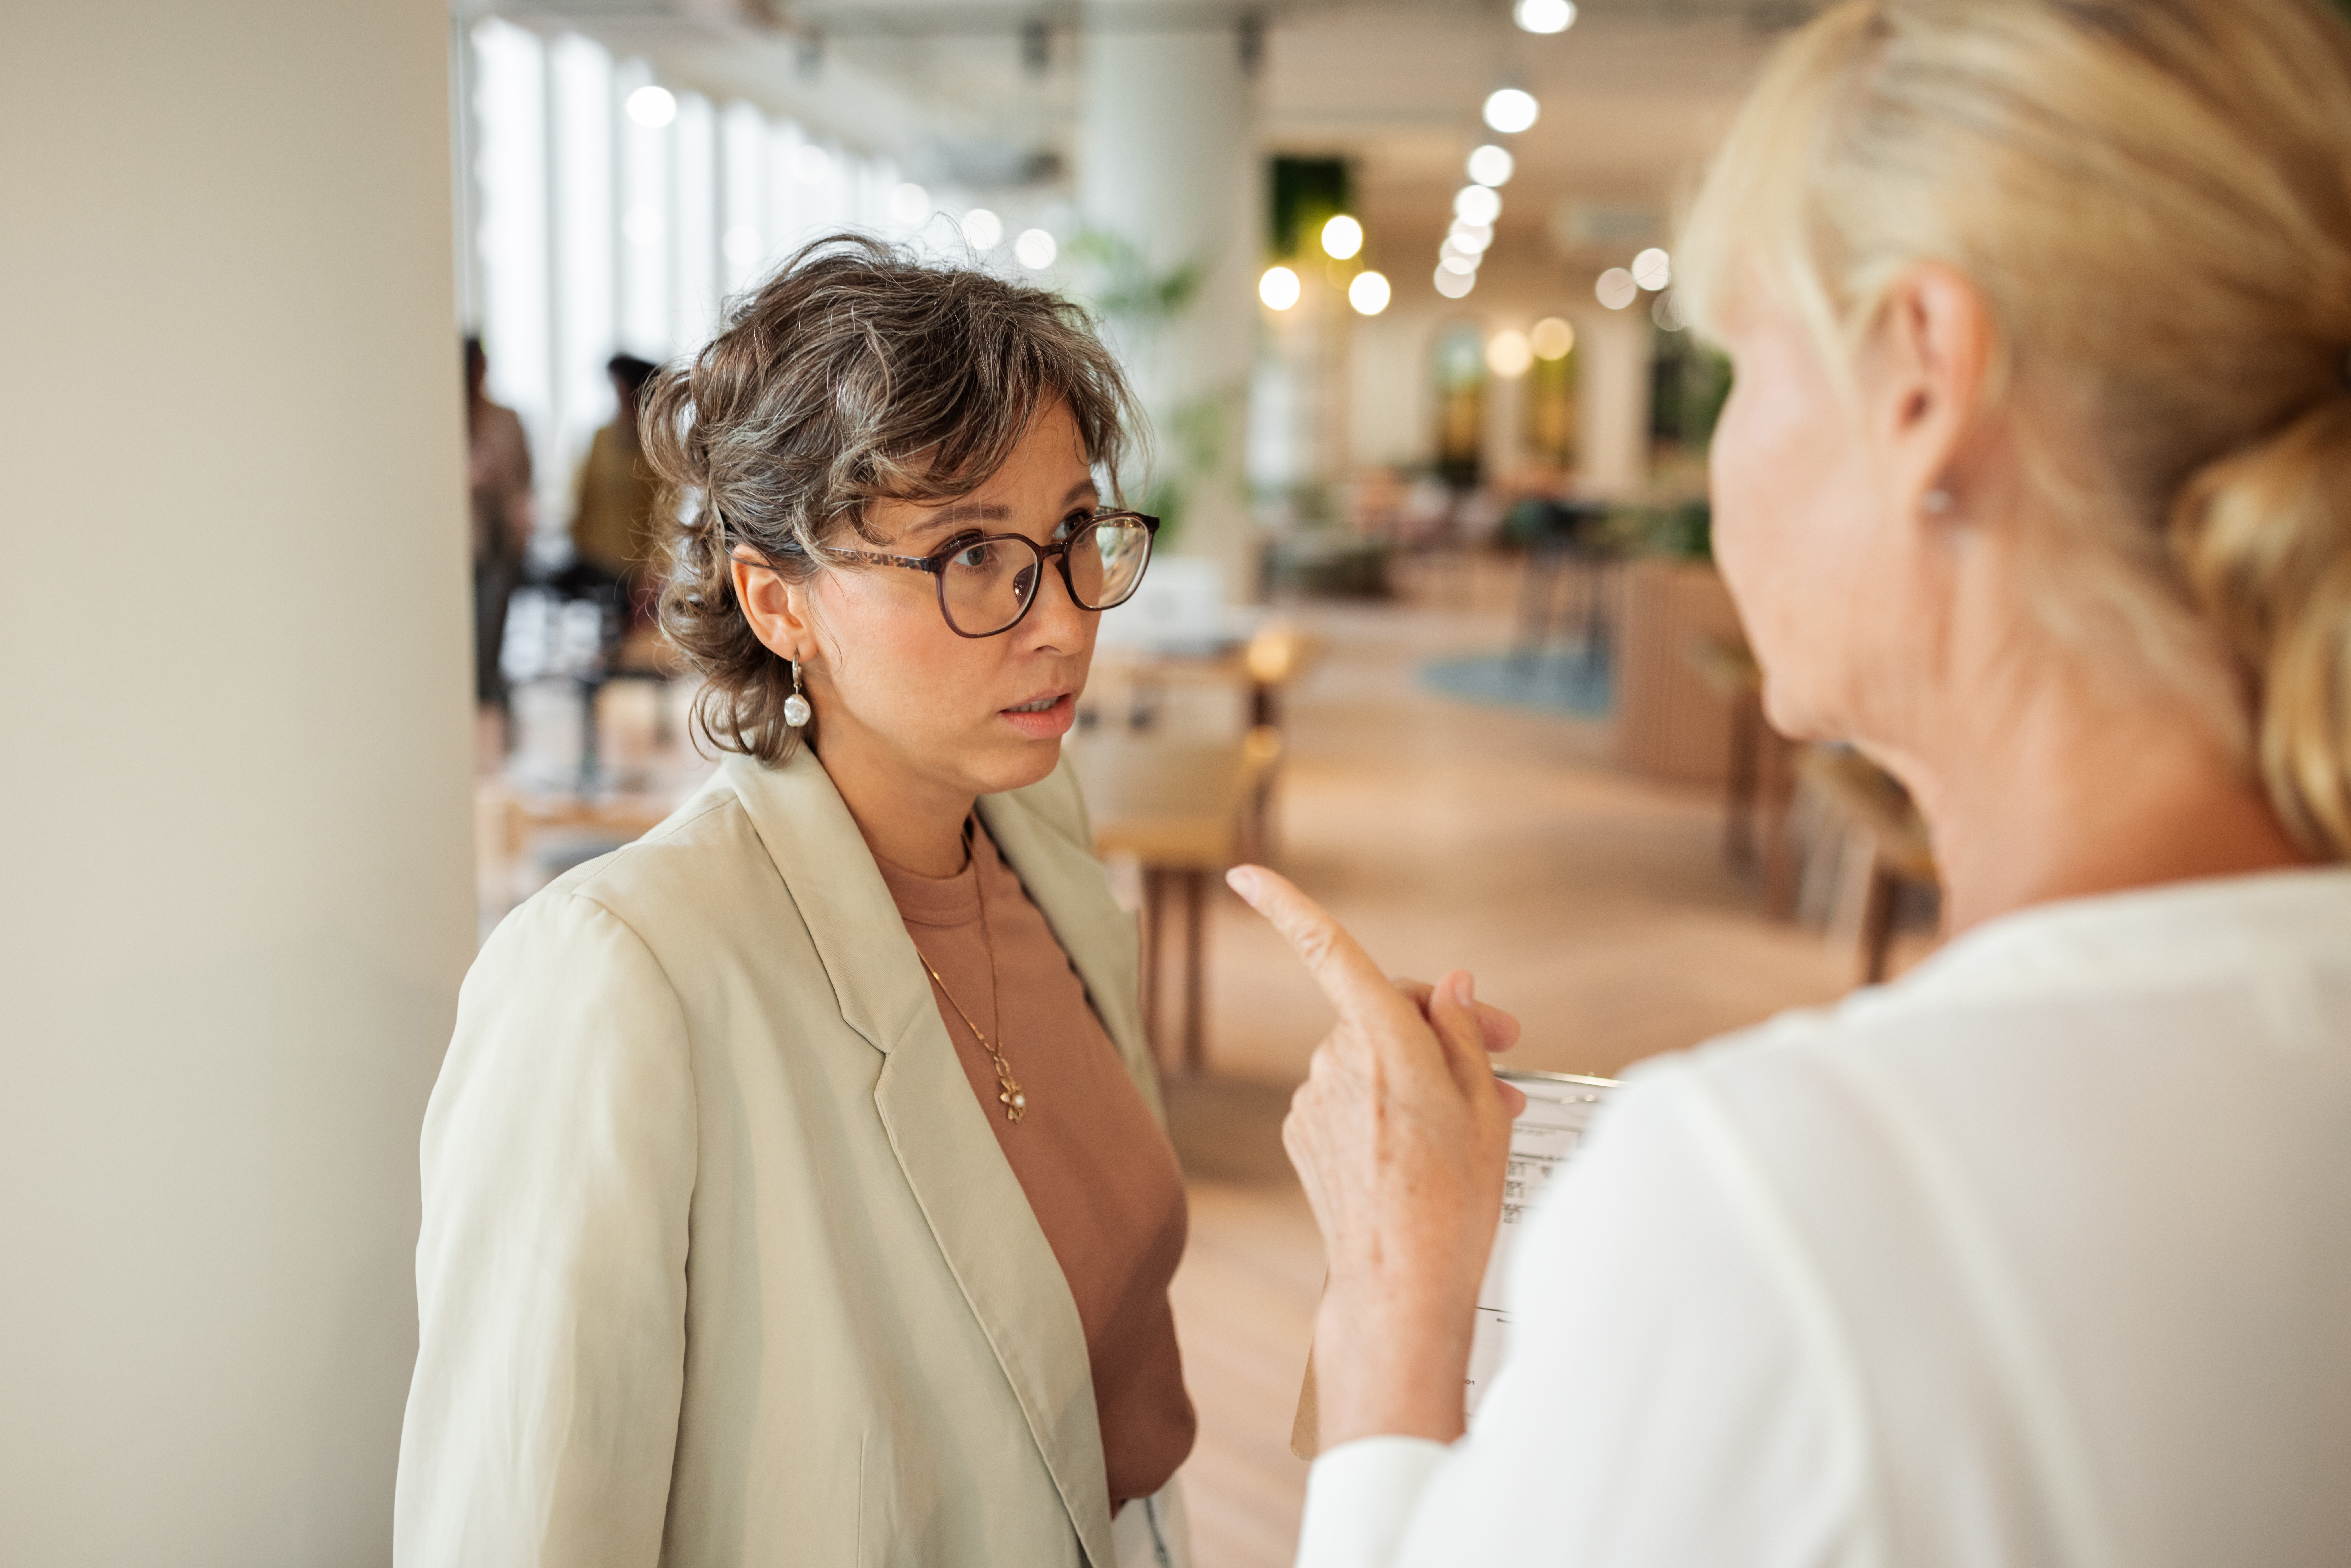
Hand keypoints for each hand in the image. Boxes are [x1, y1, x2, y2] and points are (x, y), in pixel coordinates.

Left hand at [1226, 864, 1523, 1446]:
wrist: (1401, 1280)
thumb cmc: (1454, 1195)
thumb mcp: (1486, 1102)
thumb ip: (1462, 1032)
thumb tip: (1451, 989)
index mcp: (1384, 1038)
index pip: (1328, 949)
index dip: (1285, 904)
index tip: (1245, 874)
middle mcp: (1336, 1059)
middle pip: (1381, 1010)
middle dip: (1437, 1022)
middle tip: (1504, 1048)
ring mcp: (1312, 1098)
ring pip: (1369, 1058)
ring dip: (1414, 1072)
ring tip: (1466, 1119)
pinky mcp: (1301, 1132)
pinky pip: (1347, 1097)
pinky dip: (1381, 1106)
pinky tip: (1417, 1146)